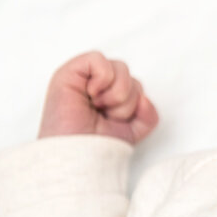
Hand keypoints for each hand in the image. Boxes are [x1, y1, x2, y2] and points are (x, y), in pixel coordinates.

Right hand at [38, 51, 158, 144]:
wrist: (79, 157)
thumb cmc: (99, 147)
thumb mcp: (133, 131)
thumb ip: (148, 115)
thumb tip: (145, 98)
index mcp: (110, 96)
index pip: (136, 86)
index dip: (134, 104)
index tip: (116, 120)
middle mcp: (97, 85)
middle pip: (131, 76)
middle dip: (126, 101)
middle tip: (106, 115)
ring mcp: (83, 78)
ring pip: (120, 67)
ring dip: (117, 93)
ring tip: (98, 107)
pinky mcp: (68, 72)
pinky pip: (98, 59)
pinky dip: (102, 78)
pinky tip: (91, 94)